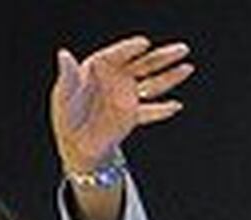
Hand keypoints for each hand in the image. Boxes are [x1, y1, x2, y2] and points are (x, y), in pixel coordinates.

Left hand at [50, 35, 193, 175]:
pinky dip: (162, 110)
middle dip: (163, 57)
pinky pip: (150, 112)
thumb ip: (67, 75)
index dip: (130, 49)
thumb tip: (63, 54)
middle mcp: (118, 77)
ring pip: (153, 84)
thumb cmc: (66, 116)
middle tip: (181, 49)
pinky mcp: (133, 115)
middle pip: (144, 64)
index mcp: (100, 66)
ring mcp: (128, 96)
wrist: (76, 144)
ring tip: (187, 68)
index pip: (118, 54)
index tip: (144, 44)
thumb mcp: (63, 95)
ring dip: (170, 77)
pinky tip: (175, 106)